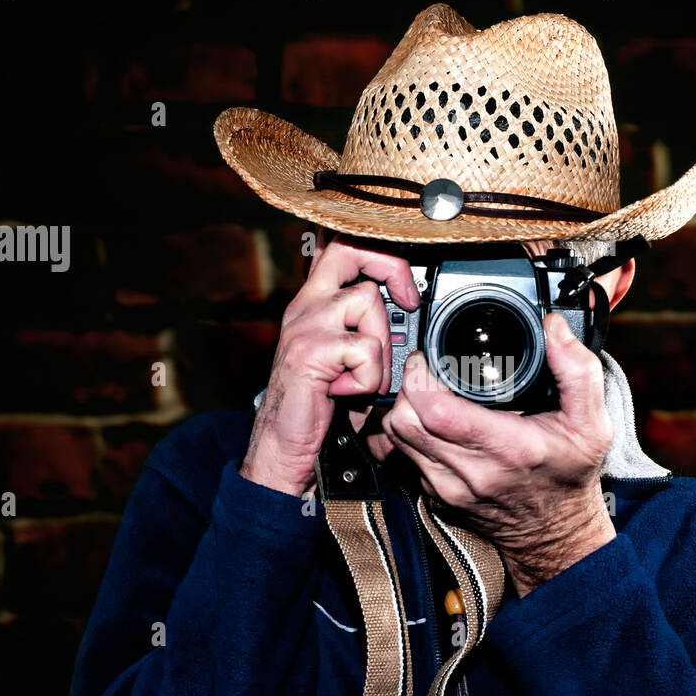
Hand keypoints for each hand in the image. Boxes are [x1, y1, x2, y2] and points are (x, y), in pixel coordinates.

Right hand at [240, 235, 419, 496]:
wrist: (283, 447)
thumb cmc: (319, 408)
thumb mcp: (347, 362)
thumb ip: (370, 333)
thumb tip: (411, 317)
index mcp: (315, 303)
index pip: (339, 248)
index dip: (377, 251)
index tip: (404, 284)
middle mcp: (307, 306)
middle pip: (350, 249)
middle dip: (390, 268)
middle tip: (407, 300)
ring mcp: (306, 325)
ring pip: (367, 300)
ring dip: (382, 344)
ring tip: (367, 377)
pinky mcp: (309, 351)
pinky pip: (365, 349)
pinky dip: (370, 377)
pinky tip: (350, 392)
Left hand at [381, 312, 616, 596]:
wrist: (556, 533)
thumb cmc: (570, 476)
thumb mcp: (592, 423)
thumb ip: (577, 370)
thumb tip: (554, 328)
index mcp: (507, 449)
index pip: (435, 411)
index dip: (421, 377)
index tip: (429, 357)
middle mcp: (470, 472)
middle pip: (404, 422)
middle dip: (406, 386)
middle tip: (424, 368)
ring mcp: (448, 488)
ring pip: (396, 439)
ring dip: (402, 408)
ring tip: (423, 388)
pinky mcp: (436, 496)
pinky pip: (403, 457)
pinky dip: (408, 433)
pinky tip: (428, 418)